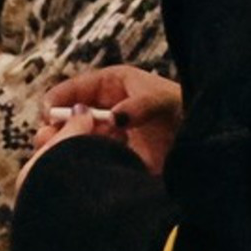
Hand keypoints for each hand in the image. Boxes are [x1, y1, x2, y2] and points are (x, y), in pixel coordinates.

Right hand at [42, 68, 181, 174]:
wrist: (204, 139)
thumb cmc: (186, 110)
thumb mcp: (165, 100)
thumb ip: (141, 105)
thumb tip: (115, 117)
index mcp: (113, 84)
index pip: (76, 87)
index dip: (60, 98)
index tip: (48, 112)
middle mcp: (105, 106)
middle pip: (69, 114)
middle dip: (56, 125)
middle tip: (47, 137)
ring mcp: (107, 132)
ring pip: (75, 136)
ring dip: (65, 144)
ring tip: (57, 151)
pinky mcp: (112, 154)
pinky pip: (88, 156)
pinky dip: (80, 160)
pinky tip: (77, 166)